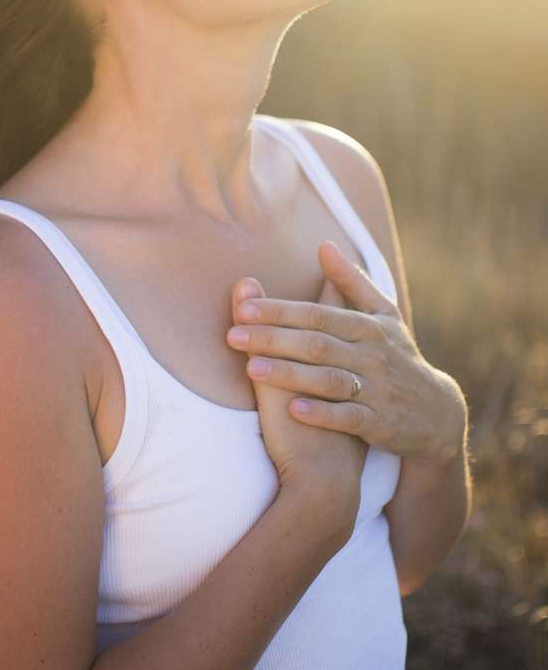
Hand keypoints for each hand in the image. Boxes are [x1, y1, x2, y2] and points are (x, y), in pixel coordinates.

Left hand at [227, 241, 466, 465]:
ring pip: (328, 379)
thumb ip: (351, 283)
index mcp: (367, 327)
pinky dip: (322, 413)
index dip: (280, 311)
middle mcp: (372, 355)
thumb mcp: (383, 316)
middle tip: (232, 335)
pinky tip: (291, 410)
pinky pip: (349, 418)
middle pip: (317, 344)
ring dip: (289, 374)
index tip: (244, 307)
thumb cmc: (398, 357)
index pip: (317, 315)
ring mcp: (378, 390)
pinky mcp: (381, 424)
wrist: (437, 414)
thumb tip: (324, 245)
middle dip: (273, 338)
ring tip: (251, 368)